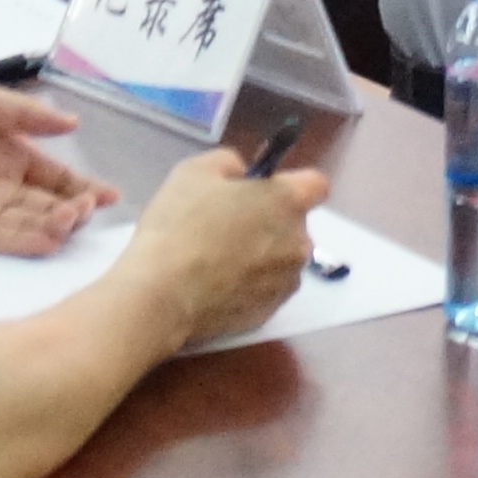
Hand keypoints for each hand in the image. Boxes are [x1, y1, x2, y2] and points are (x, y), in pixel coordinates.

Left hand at [0, 82, 114, 256]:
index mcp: (4, 151)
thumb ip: (20, 114)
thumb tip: (72, 124)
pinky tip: (48, 241)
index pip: (53, 174)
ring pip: (26, 225)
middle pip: (45, 204)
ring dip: (53, 226)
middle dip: (74, 209)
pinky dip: (23, 243)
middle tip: (91, 211)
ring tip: (75, 223)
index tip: (111, 196)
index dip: (82, 185)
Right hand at [117, 148, 327, 344]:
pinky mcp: (269, 313)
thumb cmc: (179, 226)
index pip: (316, 184)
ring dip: (262, 256)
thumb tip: (244, 176)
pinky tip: (215, 286)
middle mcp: (299, 242)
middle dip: (270, 222)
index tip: (260, 191)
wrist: (161, 295)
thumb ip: (231, 164)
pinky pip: (266, 290)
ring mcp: (286, 282)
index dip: (289, 184)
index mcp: (288, 201)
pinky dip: (249, 286)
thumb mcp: (196, 171)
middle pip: (294, 224)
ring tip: (217, 261)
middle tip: (227, 226)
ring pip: (281, 260)